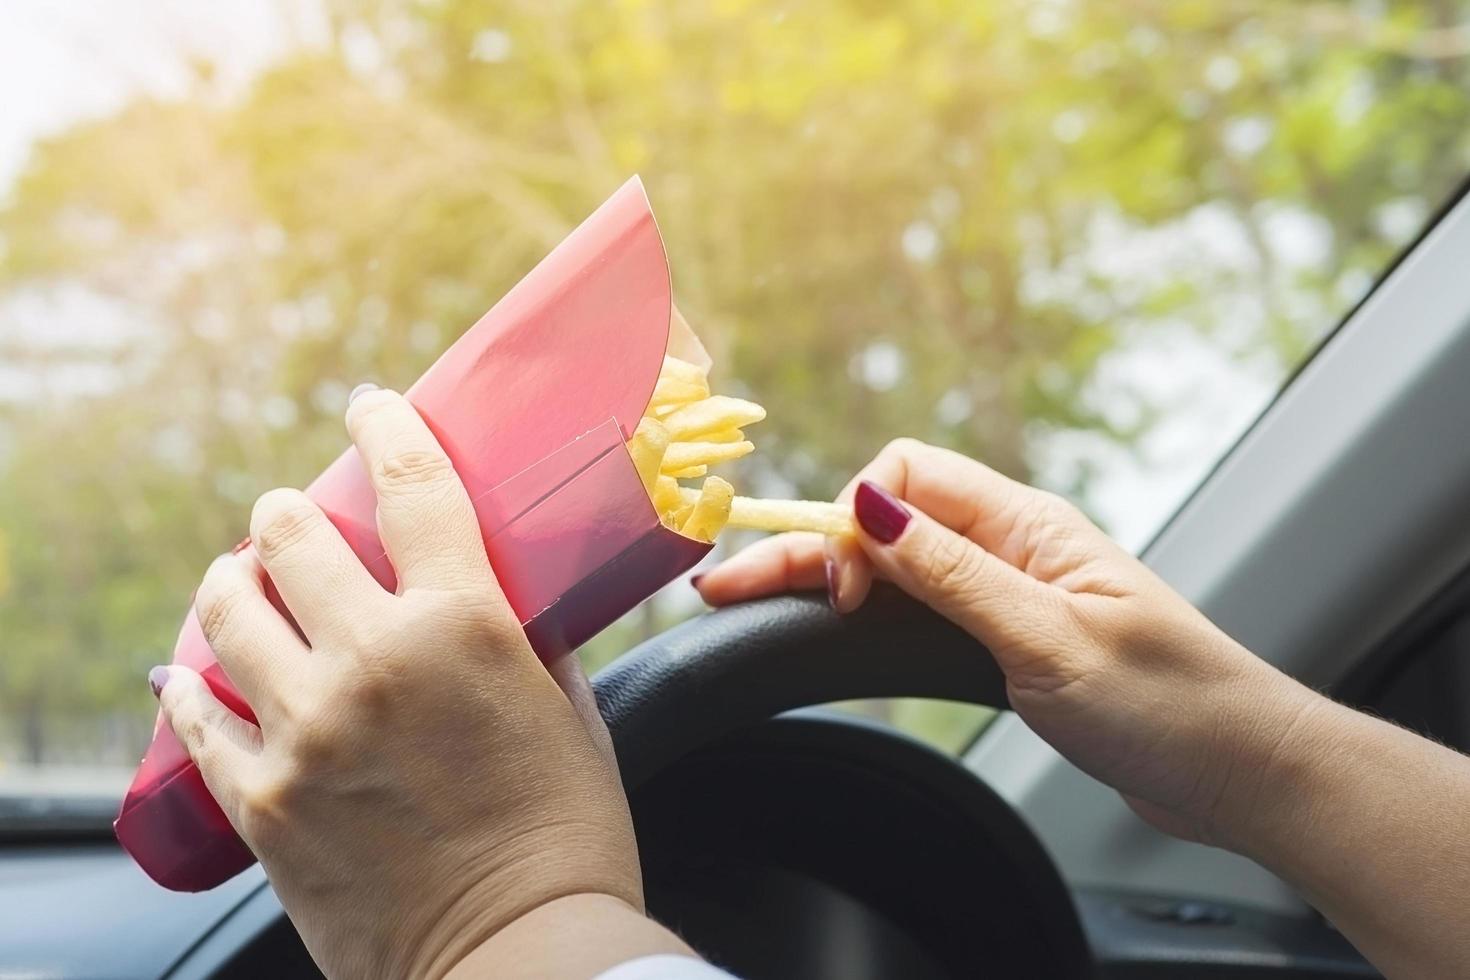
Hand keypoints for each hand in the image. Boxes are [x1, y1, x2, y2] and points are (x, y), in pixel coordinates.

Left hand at [152, 388, 651, 977]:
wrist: (519, 957)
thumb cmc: (567, 838)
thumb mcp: (572, 716)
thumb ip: (532, 645)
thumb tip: (504, 604)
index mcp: (463, 628)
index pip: (412, 485)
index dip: (386, 425)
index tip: (370, 405)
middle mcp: (373, 662)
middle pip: (292, 535)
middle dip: (289, 510)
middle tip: (295, 516)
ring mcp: (305, 732)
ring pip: (227, 610)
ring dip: (233, 579)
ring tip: (240, 579)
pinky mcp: (262, 801)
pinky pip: (195, 716)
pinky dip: (193, 684)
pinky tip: (196, 675)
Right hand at [696, 438, 1314, 844]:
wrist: (1235, 769)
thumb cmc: (1170, 703)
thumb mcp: (1049, 638)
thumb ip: (954, 574)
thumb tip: (867, 505)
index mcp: (1027, 525)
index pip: (906, 477)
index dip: (856, 523)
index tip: (845, 593)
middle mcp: (1010, 547)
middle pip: (885, 523)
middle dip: (808, 548)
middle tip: (725, 586)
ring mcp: (1006, 592)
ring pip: (896, 566)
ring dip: (831, 579)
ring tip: (758, 603)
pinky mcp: (1006, 638)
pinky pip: (922, 609)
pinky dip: (871, 613)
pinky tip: (837, 627)